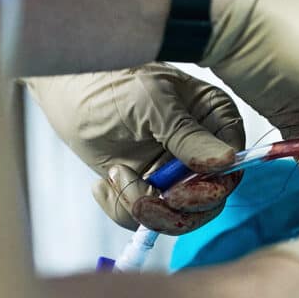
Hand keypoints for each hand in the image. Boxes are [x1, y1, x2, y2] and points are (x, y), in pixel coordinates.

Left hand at [25, 63, 244, 234]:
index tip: (178, 194)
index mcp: (215, 120)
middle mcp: (203, 150)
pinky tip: (106, 182)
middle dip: (176, 210)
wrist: (66, 88)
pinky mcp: (149, 188)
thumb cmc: (111, 79)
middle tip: (143, 204)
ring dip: (146, 210)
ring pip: (181, 216)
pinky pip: (148, 218)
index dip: (212, 188)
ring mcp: (176, 172)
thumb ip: (188, 134)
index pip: (232, 166)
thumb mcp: (152, 102)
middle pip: (212, 199)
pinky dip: (123, 209)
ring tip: (117, 181)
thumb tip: (226, 162)